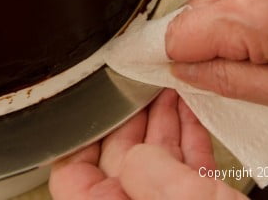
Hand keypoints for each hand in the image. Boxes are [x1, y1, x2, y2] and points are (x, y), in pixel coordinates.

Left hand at [49, 89, 246, 199]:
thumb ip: (153, 180)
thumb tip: (136, 154)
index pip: (74, 176)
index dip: (86, 135)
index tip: (104, 102)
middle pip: (120, 161)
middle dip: (136, 118)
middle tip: (146, 87)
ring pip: (156, 163)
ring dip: (166, 124)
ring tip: (173, 92)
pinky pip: (185, 173)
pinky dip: (190, 142)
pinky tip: (193, 117)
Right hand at [166, 0, 267, 113]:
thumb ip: (225, 82)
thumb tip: (185, 73)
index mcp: (248, 14)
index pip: (175, 36)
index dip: (178, 61)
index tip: (190, 75)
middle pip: (189, 15)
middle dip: (201, 45)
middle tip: (235, 68)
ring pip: (211, 0)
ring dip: (222, 26)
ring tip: (263, 46)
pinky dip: (242, 8)